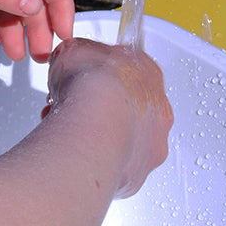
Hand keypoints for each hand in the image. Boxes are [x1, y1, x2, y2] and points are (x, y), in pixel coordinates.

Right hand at [45, 38, 173, 197]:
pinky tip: (75, 155)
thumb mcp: (74, 51)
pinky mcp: (137, 174)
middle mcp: (158, 111)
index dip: (97, 77)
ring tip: (66, 133)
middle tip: (71, 110)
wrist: (95, 124)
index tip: (81, 80)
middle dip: (96, 110)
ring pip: (121, 141)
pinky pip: (114, 169)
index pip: (127, 74)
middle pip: (126, 109)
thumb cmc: (91, 86)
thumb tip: (70, 59)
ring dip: (94, 137)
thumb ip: (76, 55)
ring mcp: (151, 145)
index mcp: (150, 74)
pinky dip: (95, 163)